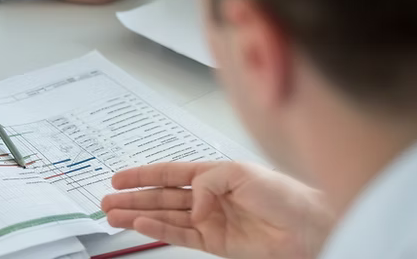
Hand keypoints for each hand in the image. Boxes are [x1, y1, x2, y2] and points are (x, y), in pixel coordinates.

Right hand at [102, 162, 334, 258]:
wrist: (311, 227)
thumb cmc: (284, 194)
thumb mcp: (240, 173)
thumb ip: (207, 184)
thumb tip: (191, 206)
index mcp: (213, 174)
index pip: (169, 174)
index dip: (142, 175)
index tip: (118, 178)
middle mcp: (208, 197)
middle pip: (161, 197)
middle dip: (132, 198)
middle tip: (106, 202)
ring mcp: (210, 221)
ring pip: (165, 216)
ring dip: (138, 215)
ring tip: (113, 216)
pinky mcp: (216, 243)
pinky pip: (181, 235)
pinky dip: (159, 230)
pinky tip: (141, 224)